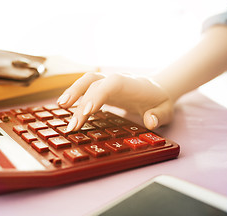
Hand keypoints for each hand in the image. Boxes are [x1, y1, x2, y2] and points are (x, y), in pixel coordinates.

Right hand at [57, 72, 173, 130]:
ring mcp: (107, 83)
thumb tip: (150, 120)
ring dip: (72, 92)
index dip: (98, 95)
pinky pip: (85, 87)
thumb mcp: (166, 111)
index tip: (87, 112)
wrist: (156, 89)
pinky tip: (64, 105)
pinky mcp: (101, 88)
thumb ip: (159, 115)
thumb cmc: (159, 101)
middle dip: (81, 103)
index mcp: (132, 84)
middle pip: (94, 85)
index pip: (112, 84)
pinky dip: (74, 94)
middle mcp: (117, 80)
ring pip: (86, 81)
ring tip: (60, 106)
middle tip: (72, 125)